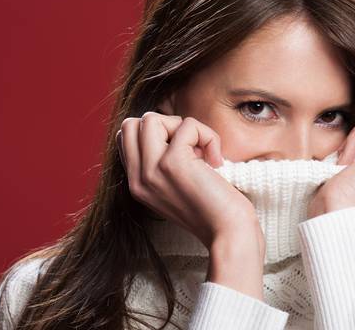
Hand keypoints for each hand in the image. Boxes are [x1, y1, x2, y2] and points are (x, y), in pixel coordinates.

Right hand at [116, 111, 262, 254]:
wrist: (229, 234)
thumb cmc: (213, 209)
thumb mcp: (175, 186)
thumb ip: (162, 163)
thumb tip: (170, 127)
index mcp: (137, 185)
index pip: (125, 138)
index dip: (156, 135)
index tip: (182, 153)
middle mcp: (138, 179)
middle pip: (131, 125)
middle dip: (163, 125)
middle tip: (189, 148)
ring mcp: (152, 171)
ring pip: (150, 118)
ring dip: (182, 126)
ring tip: (200, 151)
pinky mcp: (173, 164)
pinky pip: (187, 125)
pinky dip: (208, 135)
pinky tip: (216, 160)